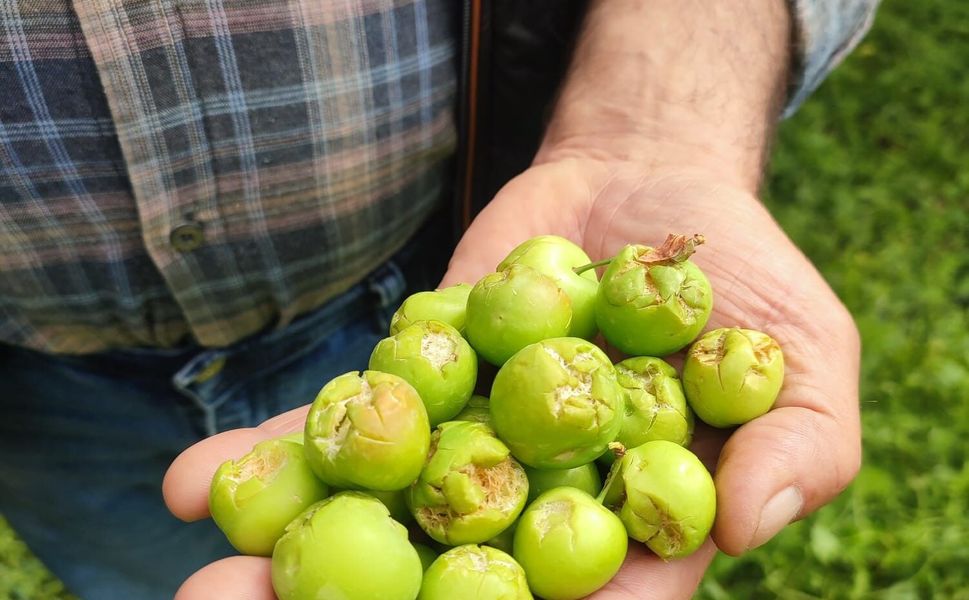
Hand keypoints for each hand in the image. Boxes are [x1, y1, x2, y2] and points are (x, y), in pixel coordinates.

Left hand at [162, 155, 859, 598]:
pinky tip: (195, 485)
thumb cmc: (740, 276)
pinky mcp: (414, 385)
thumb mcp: (805, 352)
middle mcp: (534, 501)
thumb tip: (748, 526)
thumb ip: (799, 445)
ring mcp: (464, 445)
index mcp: (629, 523)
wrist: (645, 179)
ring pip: (376, 517)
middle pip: (454, 580)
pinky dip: (274, 456)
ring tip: (214, 585)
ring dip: (291, 556)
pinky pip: (342, 426)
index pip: (582, 598)